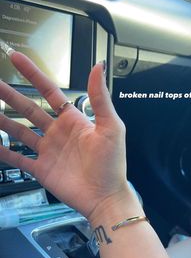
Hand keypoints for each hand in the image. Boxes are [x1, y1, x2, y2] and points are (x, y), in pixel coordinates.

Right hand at [0, 51, 127, 218]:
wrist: (105, 197)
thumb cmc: (112, 164)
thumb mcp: (111, 127)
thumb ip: (100, 98)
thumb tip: (97, 67)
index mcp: (73, 120)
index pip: (48, 92)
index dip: (33, 74)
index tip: (17, 60)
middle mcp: (58, 134)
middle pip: (29, 109)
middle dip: (10, 95)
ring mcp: (49, 152)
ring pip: (20, 132)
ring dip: (4, 121)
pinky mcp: (42, 170)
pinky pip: (19, 159)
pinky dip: (5, 152)